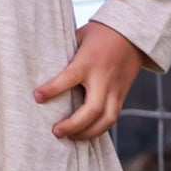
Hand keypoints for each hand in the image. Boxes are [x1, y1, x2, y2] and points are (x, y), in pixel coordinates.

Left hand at [33, 21, 144, 140]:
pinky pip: (112, 118)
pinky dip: (98, 129)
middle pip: (92, 109)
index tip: (36, 97)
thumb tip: (42, 66)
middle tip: (56, 131)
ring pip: (106, 120)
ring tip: (70, 137)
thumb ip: (65, 53)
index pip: (69, 78)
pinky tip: (84, 133)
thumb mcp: (80, 37)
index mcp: (89, 61)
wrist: (134, 34)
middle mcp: (103, 78)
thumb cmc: (100, 34)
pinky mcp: (122, 96)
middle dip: (74, 125)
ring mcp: (115, 89)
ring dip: (88, 133)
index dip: (52, 89)